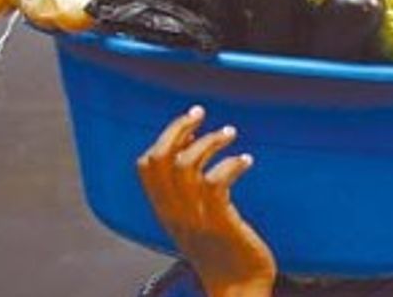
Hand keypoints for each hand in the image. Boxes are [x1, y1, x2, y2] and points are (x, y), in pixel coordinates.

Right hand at [138, 106, 276, 296]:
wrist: (238, 289)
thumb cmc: (224, 254)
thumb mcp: (198, 222)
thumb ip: (191, 196)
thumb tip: (196, 157)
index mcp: (166, 211)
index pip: (146, 167)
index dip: (164, 137)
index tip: (188, 122)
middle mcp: (175, 212)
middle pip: (160, 159)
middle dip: (178, 128)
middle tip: (201, 113)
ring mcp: (195, 217)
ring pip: (186, 166)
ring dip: (209, 141)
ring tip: (230, 133)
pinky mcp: (219, 222)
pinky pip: (215, 182)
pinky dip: (231, 163)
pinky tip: (246, 160)